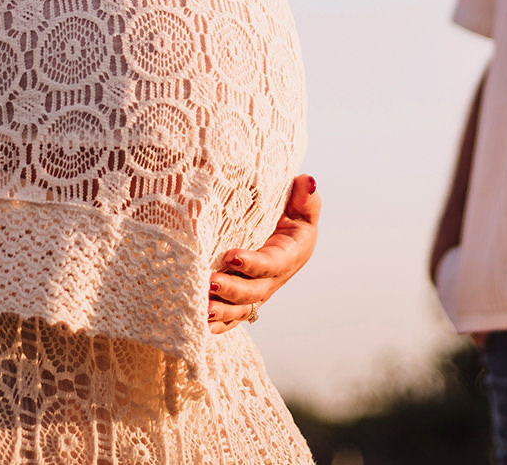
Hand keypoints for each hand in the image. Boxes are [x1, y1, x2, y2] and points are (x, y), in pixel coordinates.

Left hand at [209, 175, 318, 333]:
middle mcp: (272, 280)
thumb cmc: (291, 219)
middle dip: (231, 290)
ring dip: (222, 312)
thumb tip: (306, 181)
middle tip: (210, 283)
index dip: (252, 264)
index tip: (231, 256)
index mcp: (288, 257)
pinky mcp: (244, 301)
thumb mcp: (302, 209)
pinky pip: (232, 318)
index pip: (270, 264)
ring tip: (201, 308)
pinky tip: (200, 325)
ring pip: (241, 310)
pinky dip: (218, 325)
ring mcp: (257, 293)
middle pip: (253, 292)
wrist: (285, 239)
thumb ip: (305, 197)